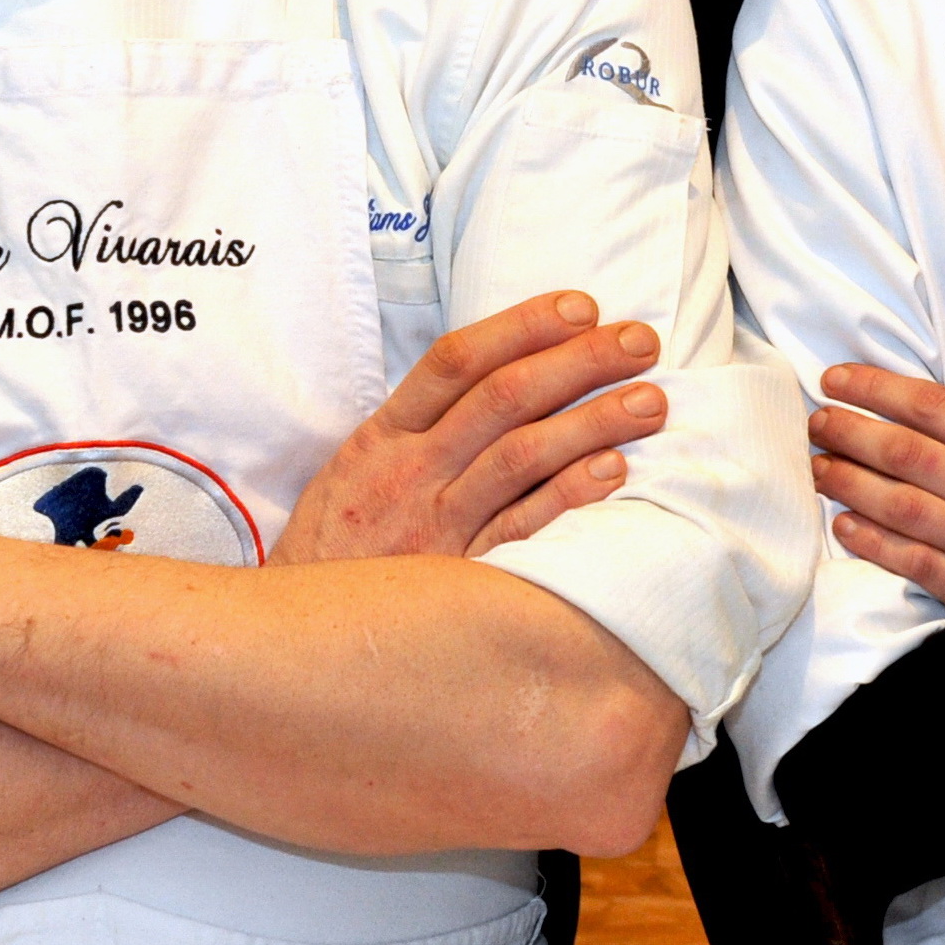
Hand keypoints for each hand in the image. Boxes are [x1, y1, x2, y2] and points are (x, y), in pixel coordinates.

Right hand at [280, 291, 667, 563]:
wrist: (293, 637)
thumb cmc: (338, 548)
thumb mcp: (358, 471)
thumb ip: (420, 428)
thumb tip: (503, 379)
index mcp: (385, 435)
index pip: (457, 359)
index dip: (523, 325)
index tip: (580, 306)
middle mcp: (411, 470)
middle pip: (504, 397)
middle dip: (579, 361)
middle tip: (640, 341)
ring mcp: (435, 524)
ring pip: (522, 454)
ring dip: (593, 421)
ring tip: (650, 401)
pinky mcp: (457, 577)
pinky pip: (523, 529)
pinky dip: (569, 497)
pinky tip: (613, 471)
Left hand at [809, 364, 944, 616]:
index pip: (935, 408)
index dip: (877, 388)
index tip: (838, 378)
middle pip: (908, 453)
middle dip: (850, 430)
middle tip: (815, 419)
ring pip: (901, 506)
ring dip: (849, 482)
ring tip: (817, 466)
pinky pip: (913, 564)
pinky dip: (872, 543)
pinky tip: (843, 524)